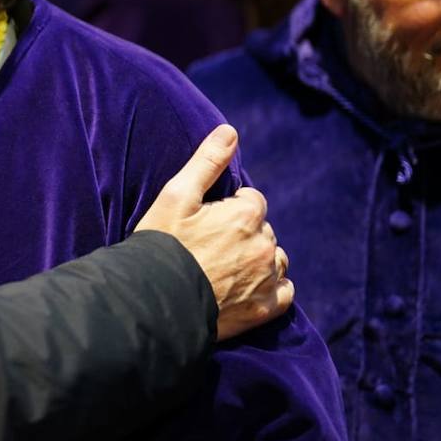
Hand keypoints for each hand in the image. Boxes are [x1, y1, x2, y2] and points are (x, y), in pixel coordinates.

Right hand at [134, 124, 292, 340]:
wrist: (155, 300)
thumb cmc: (162, 243)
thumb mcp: (176, 195)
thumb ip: (207, 162)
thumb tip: (230, 131)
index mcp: (246, 214)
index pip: (252, 200)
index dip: (228, 208)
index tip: (206, 220)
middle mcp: (264, 245)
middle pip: (263, 229)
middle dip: (244, 232)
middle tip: (210, 244)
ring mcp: (267, 279)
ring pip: (275, 258)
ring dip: (259, 258)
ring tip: (227, 265)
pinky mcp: (265, 309)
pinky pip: (285, 292)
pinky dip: (272, 287)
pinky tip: (248, 286)